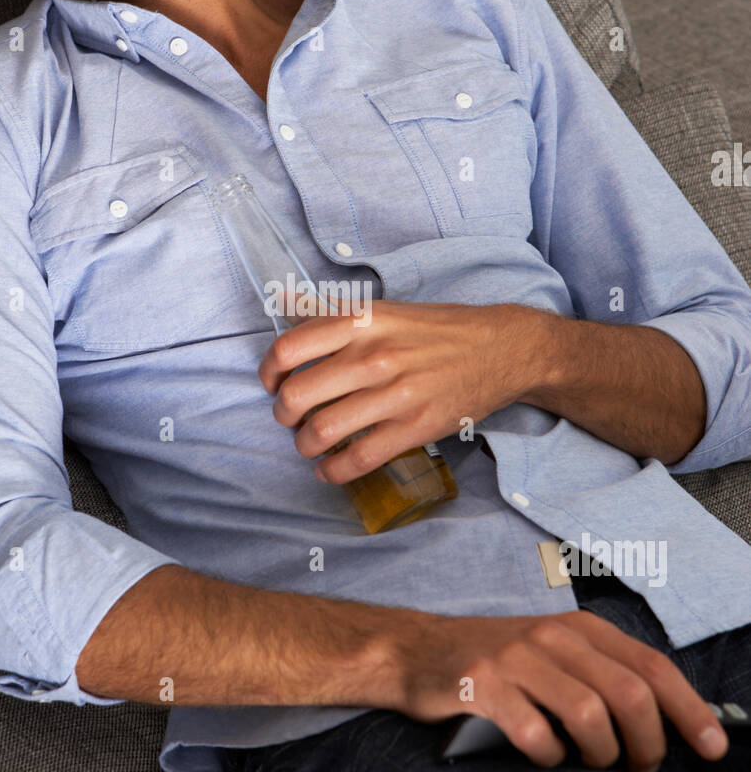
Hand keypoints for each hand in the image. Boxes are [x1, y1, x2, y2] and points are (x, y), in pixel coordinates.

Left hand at [258, 299, 543, 482]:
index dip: (269, 372)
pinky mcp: (415, 427)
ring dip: (305, 445)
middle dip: (283, 415)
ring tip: (310, 443)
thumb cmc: (439, 329)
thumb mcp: (385, 309)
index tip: (273, 383)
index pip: (289, 348)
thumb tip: (283, 300)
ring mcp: (394, 394)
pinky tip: (328, 469)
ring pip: (322, 431)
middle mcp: (373, 356)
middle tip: (290, 418)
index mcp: (361, 322)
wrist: (502, 349)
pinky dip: (332, 471)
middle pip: (297, 396)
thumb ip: (333, 310)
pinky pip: (358, 459)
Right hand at [397, 607, 728, 771]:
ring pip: (589, 715)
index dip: (689, 709)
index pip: (652, 666)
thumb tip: (660, 725)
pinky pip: (535, 734)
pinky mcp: (483, 684)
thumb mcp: (550, 653)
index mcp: (578, 628)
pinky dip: (549, 758)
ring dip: (600, 756)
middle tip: (638, 770)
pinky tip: (544, 758)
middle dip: (647, 744)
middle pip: (630, 694)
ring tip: (589, 766)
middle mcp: (552, 635)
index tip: (712, 746)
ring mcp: (516, 658)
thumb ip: (598, 675)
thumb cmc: (491, 662)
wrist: (411, 650)